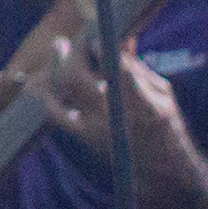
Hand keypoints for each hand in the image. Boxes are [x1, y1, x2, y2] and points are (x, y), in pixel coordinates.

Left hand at [30, 34, 200, 193]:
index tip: (95, 38)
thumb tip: (124, 37)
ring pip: (65, 91)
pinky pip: (57, 114)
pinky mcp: (85, 137)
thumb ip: (139, 67)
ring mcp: (97, 128)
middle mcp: (116, 116)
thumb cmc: (166, 125)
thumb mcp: (162, 93)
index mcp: (143, 103)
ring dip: (54, 67)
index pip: (118, 70)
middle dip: (70, 54)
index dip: (103, 50)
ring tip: (55, 51)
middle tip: (65, 42)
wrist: (160, 171)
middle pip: (79, 78)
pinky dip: (47, 95)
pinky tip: (41, 81)